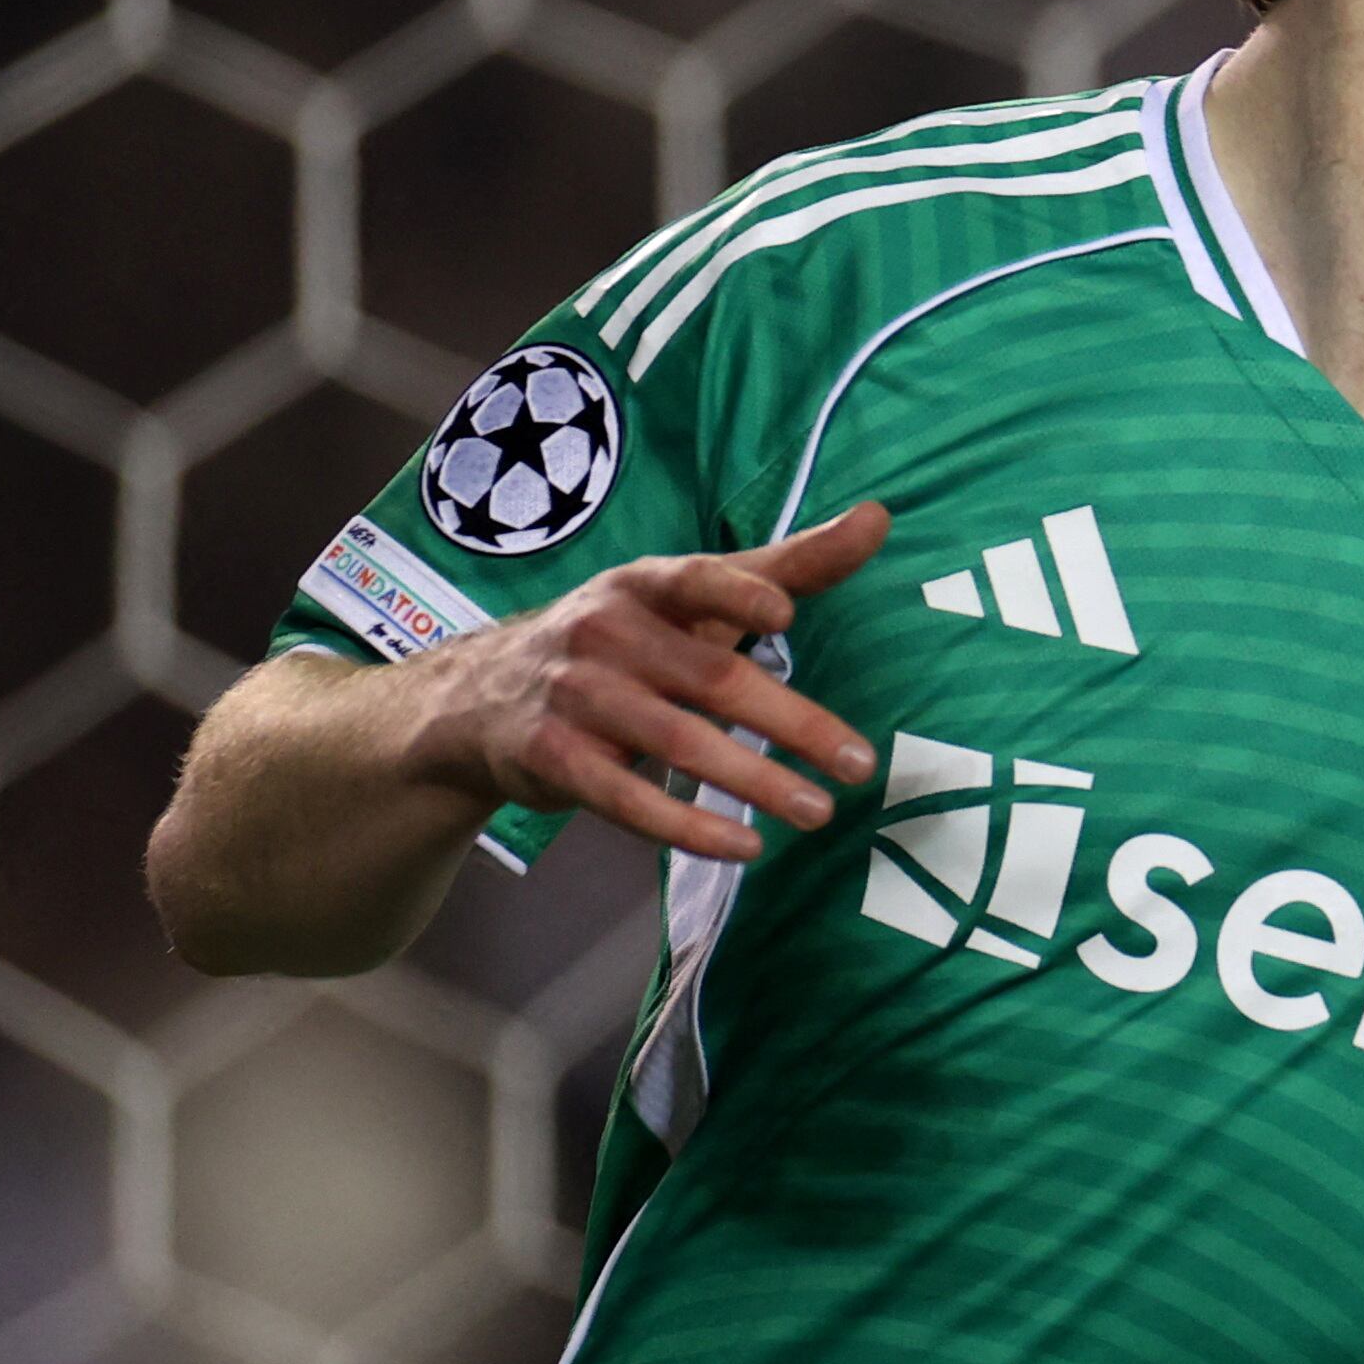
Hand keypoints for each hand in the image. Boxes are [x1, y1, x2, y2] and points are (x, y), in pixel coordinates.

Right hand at [397, 502, 890, 862]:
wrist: (484, 697)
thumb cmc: (625, 641)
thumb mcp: (696, 598)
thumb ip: (788, 566)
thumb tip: (878, 518)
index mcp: (645, 585)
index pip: (695, 580)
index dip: (737, 595)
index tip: (786, 615)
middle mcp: (607, 631)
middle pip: (711, 678)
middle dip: (790, 723)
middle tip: (857, 765)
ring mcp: (576, 694)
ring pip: (677, 742)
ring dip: (752, 781)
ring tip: (817, 812)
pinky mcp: (554, 756)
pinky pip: (626, 798)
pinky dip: (686, 827)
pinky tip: (743, 845)